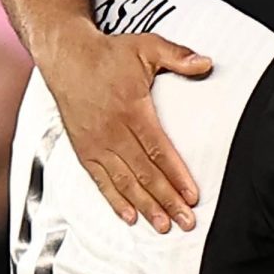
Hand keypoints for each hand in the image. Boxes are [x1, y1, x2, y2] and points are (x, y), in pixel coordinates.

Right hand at [39, 29, 210, 231]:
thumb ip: (178, 55)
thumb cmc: (108, 53)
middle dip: (167, 200)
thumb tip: (207, 63)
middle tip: (186, 222)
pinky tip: (129, 217)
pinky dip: (115, 200)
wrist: (66, 56)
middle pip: (144, 173)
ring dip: (144, 206)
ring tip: (162, 226)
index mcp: (131, 109)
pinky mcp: (84, 150)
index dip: (177, 175)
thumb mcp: (146, 46)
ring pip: (124, 182)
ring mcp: (96, 143)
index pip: (159, 150)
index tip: (192, 195)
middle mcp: (112, 131)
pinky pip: (100, 181)